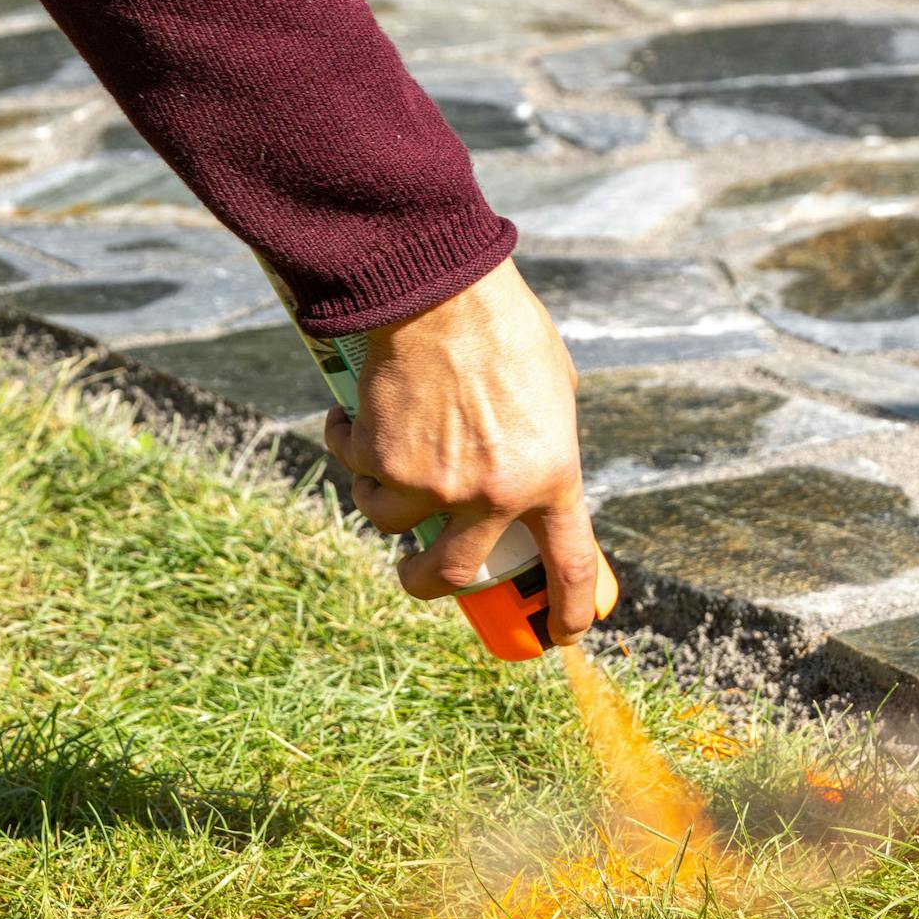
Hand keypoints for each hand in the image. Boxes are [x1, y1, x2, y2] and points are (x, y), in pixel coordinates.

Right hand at [319, 257, 599, 643]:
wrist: (437, 285)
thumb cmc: (502, 324)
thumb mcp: (552, 387)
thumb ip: (544, 440)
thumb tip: (530, 475)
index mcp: (550, 474)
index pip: (568, 563)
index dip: (567, 607)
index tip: (561, 632)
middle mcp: (493, 493)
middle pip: (449, 574)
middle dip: (423, 582)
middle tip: (413, 572)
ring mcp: (433, 483)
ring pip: (387, 519)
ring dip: (380, 494)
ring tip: (380, 449)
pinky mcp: (381, 458)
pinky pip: (356, 469)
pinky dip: (349, 445)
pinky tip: (355, 414)